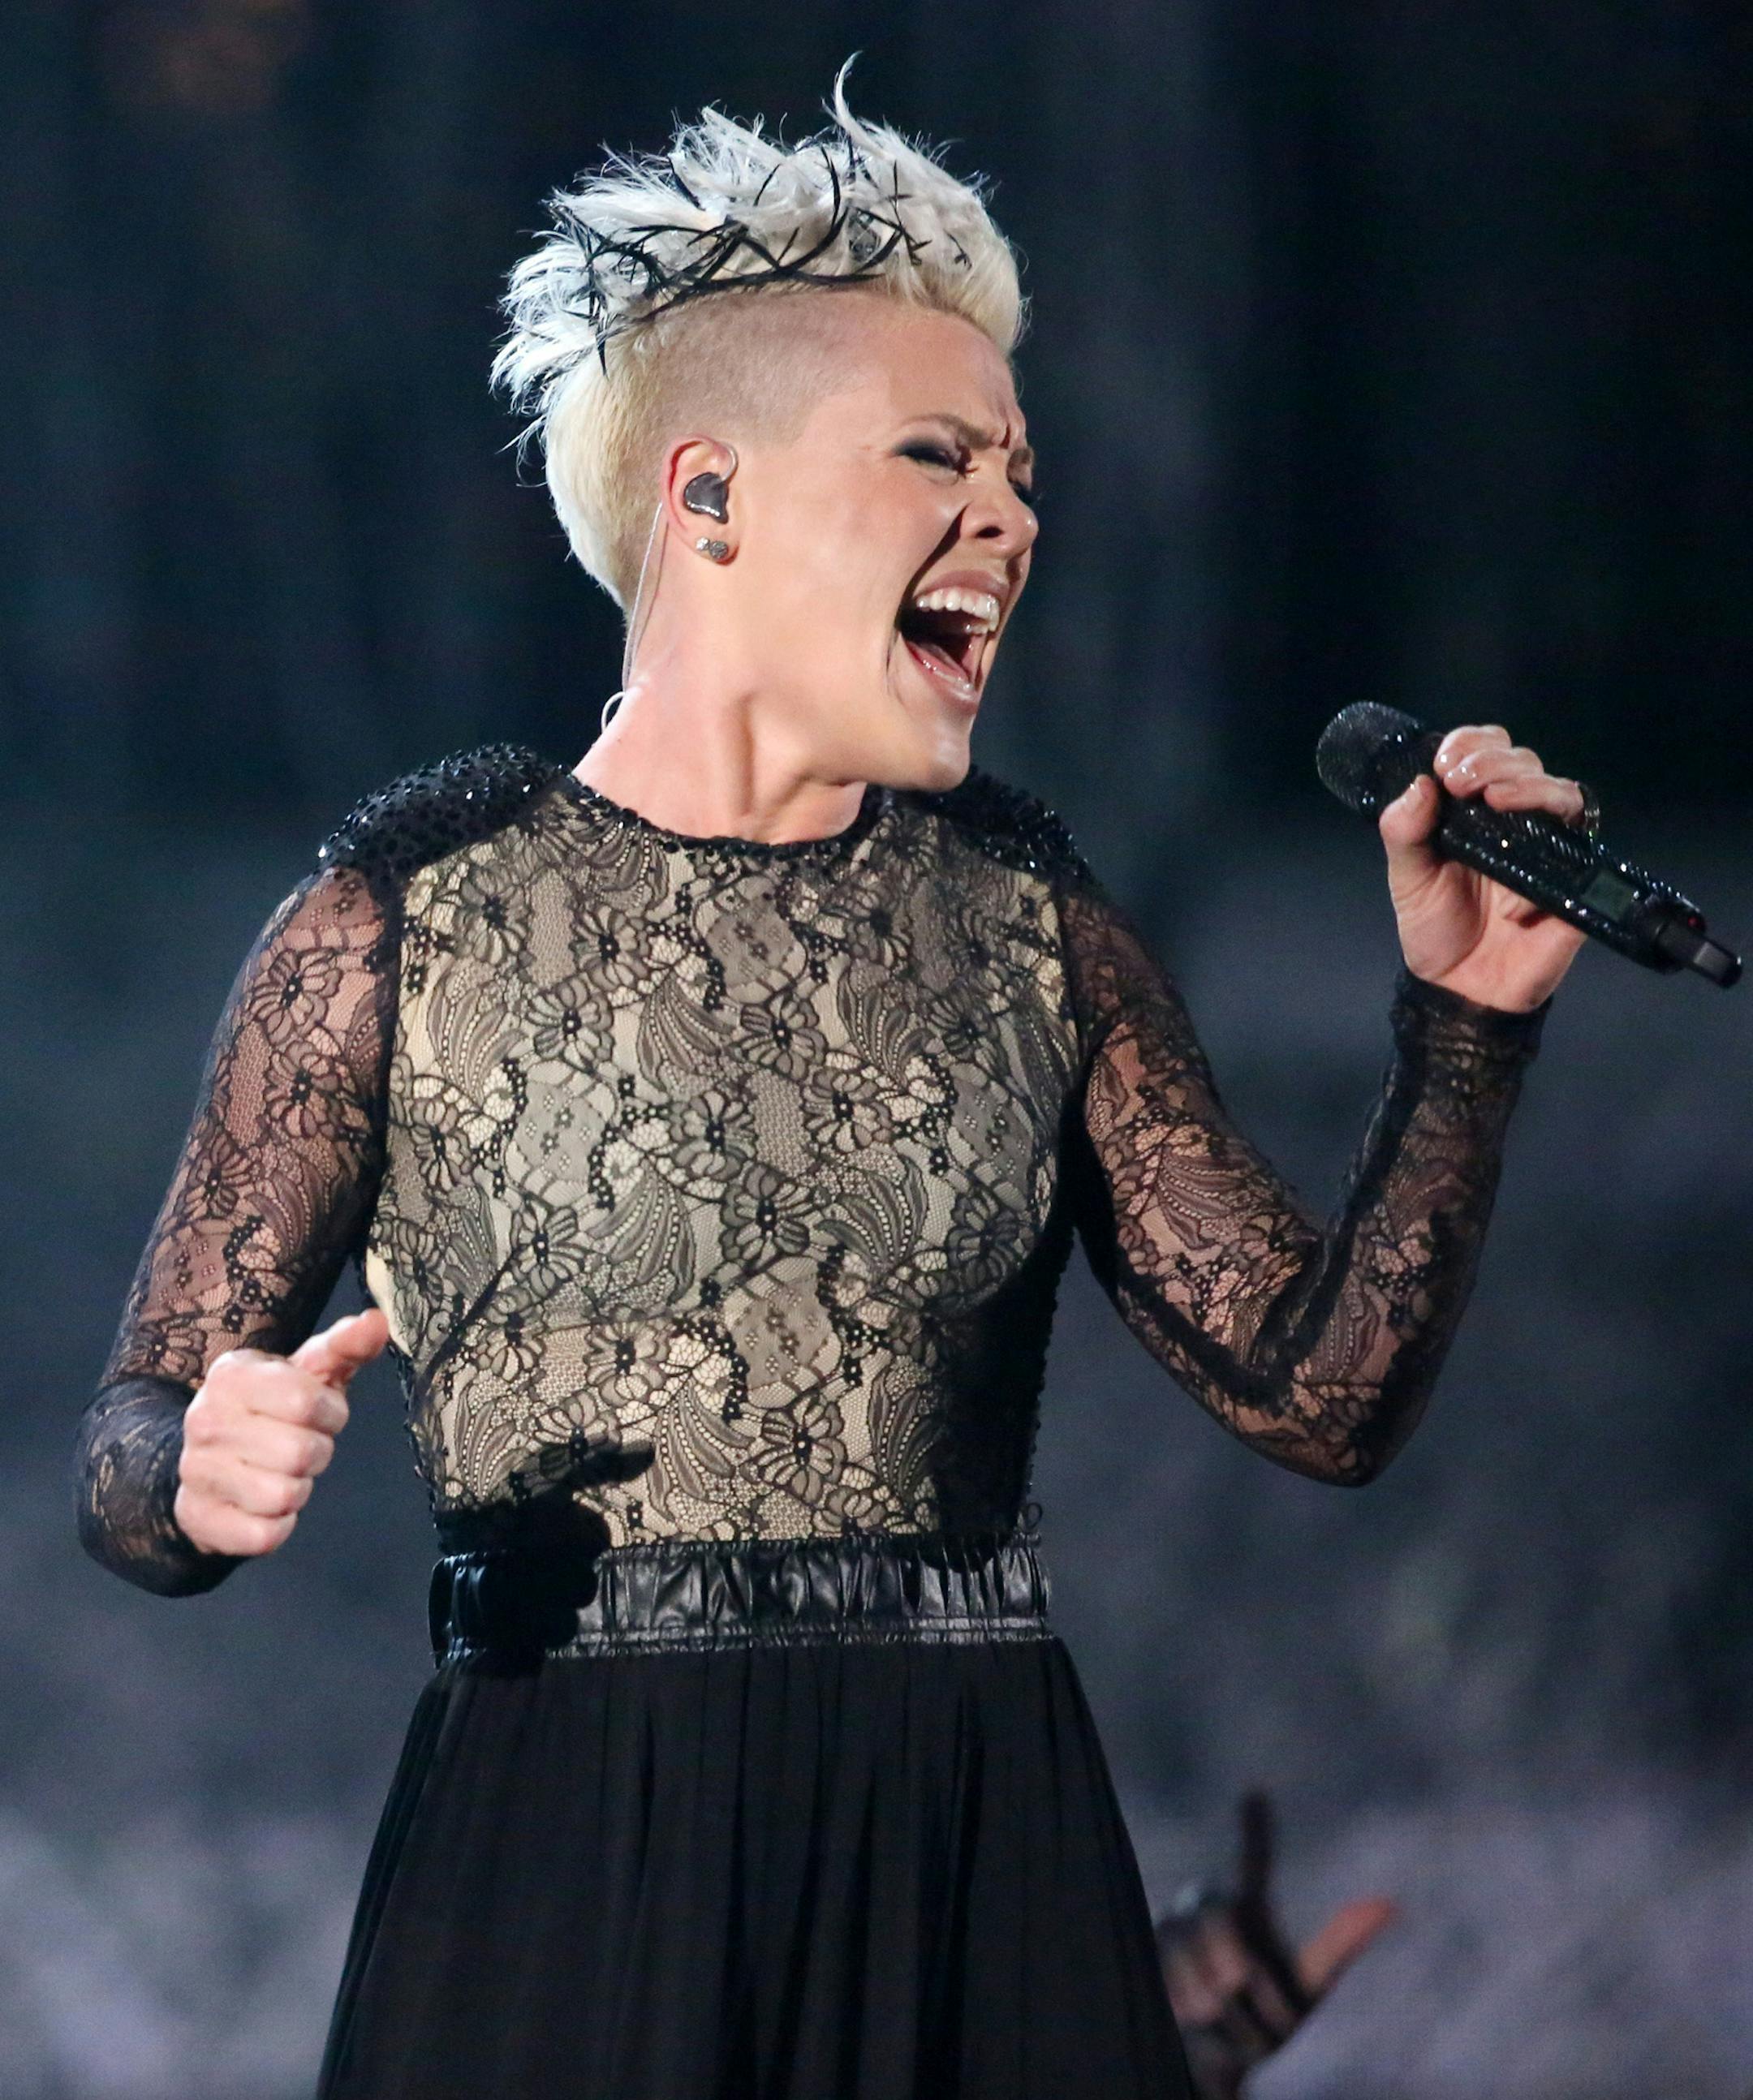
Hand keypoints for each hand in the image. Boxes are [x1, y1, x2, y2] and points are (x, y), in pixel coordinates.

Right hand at [174, 1309, 388, 1556]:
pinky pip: (264, 1536)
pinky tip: (265, 1505)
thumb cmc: (274, 1408)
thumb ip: (346, 1345)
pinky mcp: (198, 1518)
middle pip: (300, 1454)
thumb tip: (377, 1321)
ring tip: (281, 1472)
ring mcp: (196, 1471)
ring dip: (298, 1489)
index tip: (321, 1413)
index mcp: (231, 1376)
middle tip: (300, 1445)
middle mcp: (204, 1420)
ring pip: (284, 1497)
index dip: (330, 1413)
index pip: (306, 1402)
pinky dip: (278, 1526)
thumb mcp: (310, 1371)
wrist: (211, 1456)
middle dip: (317, 1453)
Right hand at [1157, 1792, 1396, 2099]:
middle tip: (1238, 1986)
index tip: (1257, 1792)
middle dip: (1235, 1965)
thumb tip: (1390, 1903)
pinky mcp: (1145, 1958)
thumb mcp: (1307, 1986)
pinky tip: (1191, 2020)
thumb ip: (1340, 1942)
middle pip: (1219, 1920)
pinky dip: (1192, 2018)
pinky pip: (1173, 1989)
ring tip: (1221, 2016)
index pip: (1254, 1862)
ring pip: (1198, 1962)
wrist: (1218, 2056)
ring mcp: (1169, 1930)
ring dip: (1219, 2008)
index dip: (1256, 1830)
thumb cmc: (1267, 2016)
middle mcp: (1204, 1907)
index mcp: (1247, 1906)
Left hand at [1378, 721, 1590, 1011]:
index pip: (1486, 751)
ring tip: (1494, 798)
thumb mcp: (1407, 877)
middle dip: (1492, 760)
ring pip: (1559, 791)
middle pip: (1524, 761)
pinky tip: (1516, 862)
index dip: (1470, 744)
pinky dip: (1551, 844)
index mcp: (1474, 808)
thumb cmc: (1437, 928)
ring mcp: (1549, 845)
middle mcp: (1516, 818)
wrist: (1462, 987)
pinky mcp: (1574, 879)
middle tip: (1460, 781)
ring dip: (1528, 785)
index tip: (1444, 762)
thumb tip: (1419, 784)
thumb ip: (1404, 831)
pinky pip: (1580, 846)